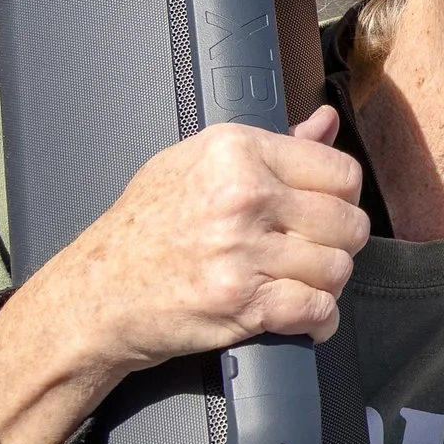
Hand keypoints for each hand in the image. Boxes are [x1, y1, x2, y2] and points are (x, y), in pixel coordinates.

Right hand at [0, 107, 367, 443]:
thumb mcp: (198, 164)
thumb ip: (275, 145)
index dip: (343, 198)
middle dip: (338, 244)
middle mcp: (244, 196)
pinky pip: (317, 310)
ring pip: (337, 268)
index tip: (326, 212)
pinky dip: (319, 320)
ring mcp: (242, 251)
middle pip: (348, 223)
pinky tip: (305, 315)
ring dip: (327, 283)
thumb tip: (326, 122)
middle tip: (312, 252)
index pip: (342, 173)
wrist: (95, 295)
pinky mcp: (241, 303)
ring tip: (299, 280)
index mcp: (238, 152)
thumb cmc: (144, 229)